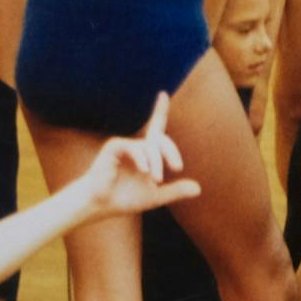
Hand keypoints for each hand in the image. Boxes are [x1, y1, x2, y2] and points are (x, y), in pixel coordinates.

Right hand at [79, 93, 200, 215]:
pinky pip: (133, 147)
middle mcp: (136, 146)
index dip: (160, 111)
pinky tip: (144, 170)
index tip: (163, 95)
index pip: (156, 128)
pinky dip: (141, 158)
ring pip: (149, 146)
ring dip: (156, 161)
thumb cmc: (126, 198)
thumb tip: (198, 189)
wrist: (102, 205)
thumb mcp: (155, 196)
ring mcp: (125, 145)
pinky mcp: (114, 148)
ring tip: (157, 179)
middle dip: (171, 151)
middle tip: (177, 167)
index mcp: (146, 153)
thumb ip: (175, 191)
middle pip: (160, 138)